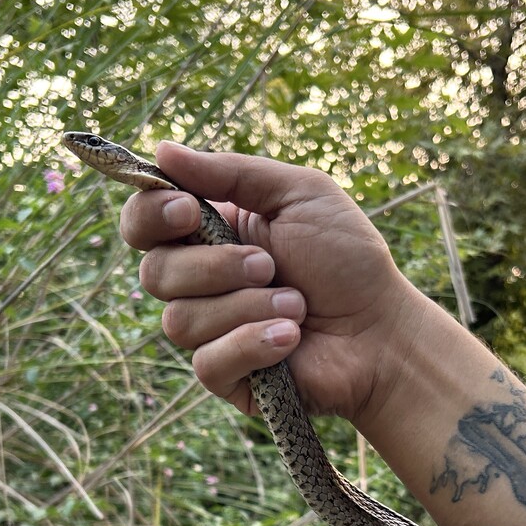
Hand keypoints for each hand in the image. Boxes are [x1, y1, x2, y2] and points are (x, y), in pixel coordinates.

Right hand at [118, 142, 424, 420]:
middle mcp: (199, 283)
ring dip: (247, 307)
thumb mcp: (298, 194)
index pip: (142, 223)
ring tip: (298, 306)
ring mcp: (209, 332)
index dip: (150, 217)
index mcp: (208, 233)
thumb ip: (231, 172)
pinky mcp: (225, 376)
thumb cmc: (349, 259)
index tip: (188, 211)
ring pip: (179, 321)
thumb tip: (162, 150)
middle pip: (153, 274)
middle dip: (214, 268)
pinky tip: (291, 337)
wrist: (383, 330)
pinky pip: (207, 362)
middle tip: (269, 265)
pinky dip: (253, 343)